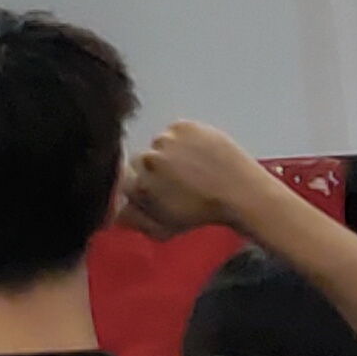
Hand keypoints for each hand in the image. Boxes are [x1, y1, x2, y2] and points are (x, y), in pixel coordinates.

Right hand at [118, 118, 280, 238]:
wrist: (242, 194)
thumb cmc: (205, 213)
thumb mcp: (162, 229)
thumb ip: (132, 220)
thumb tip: (114, 211)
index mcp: (138, 186)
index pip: (124, 179)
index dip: (141, 184)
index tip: (156, 188)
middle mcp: (147, 160)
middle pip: (140, 160)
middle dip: (155, 169)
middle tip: (178, 178)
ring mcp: (165, 140)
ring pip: (158, 144)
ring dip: (170, 153)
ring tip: (193, 167)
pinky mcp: (183, 126)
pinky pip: (176, 130)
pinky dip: (186, 139)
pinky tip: (199, 155)